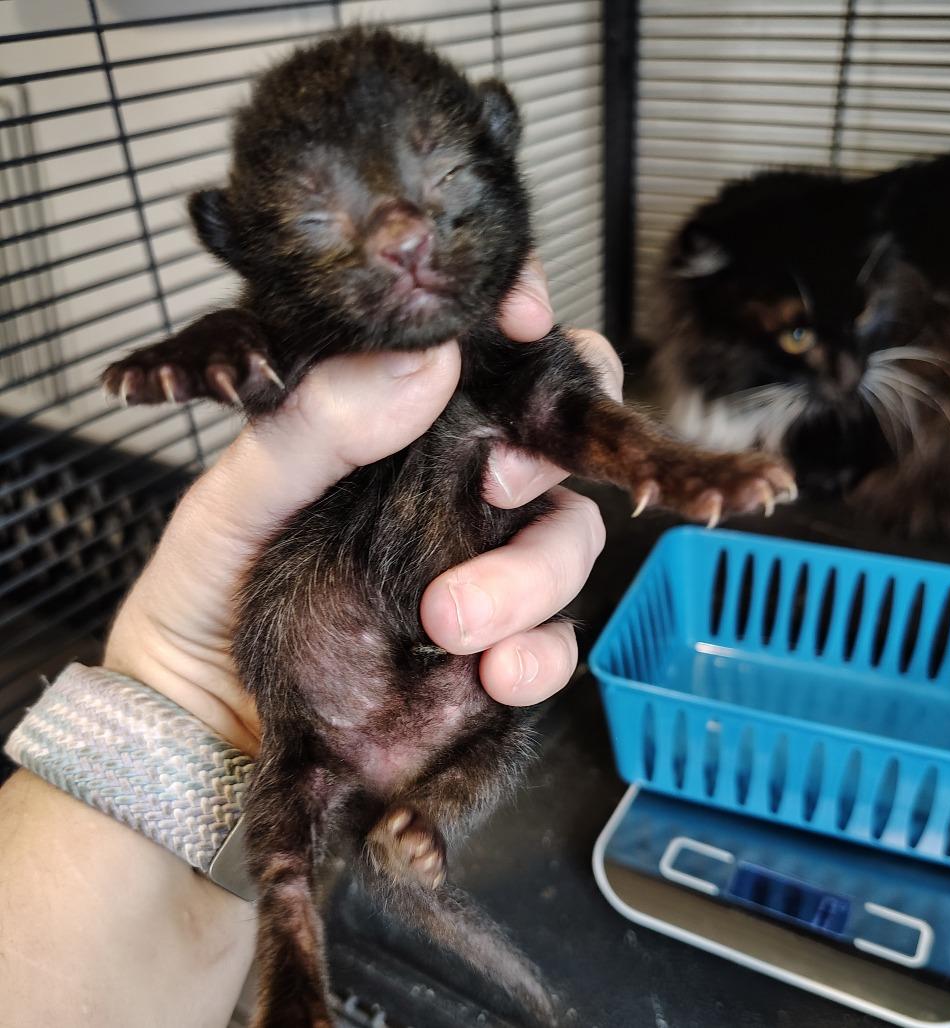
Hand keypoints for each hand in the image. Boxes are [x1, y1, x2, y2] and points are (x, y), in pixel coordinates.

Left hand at [104, 256, 622, 753]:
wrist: (199, 723)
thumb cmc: (210, 592)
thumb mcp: (236, 498)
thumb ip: (316, 425)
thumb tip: (425, 362)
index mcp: (396, 429)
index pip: (486, 354)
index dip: (525, 321)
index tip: (524, 320)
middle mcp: (452, 489)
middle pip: (552, 447)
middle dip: (542, 463)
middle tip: (494, 487)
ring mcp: (480, 566)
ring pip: (567, 539)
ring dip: (532, 577)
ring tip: (451, 622)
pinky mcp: (493, 647)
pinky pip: (555, 642)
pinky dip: (541, 655)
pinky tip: (495, 672)